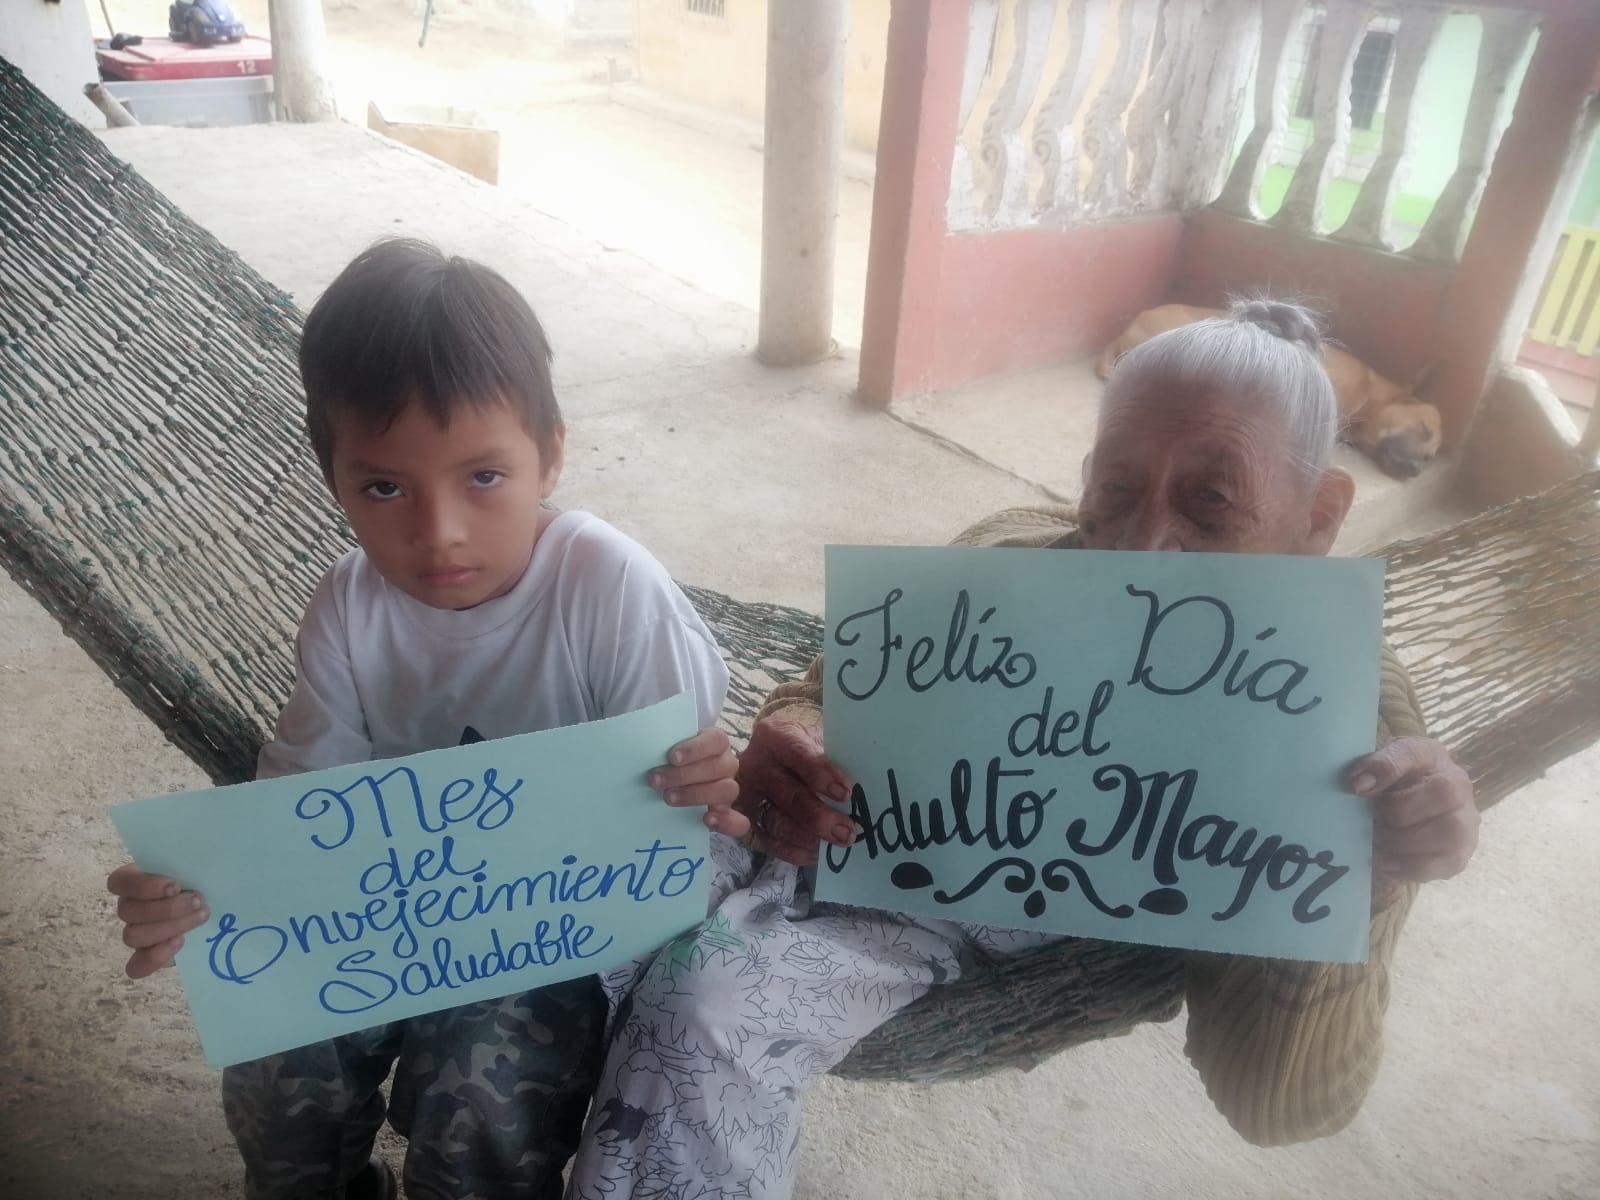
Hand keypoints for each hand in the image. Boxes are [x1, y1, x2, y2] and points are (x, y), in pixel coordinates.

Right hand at [106, 864, 208, 978]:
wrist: (212, 907)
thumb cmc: (203, 880)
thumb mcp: (198, 866)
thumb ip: (191, 861)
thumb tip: (204, 858)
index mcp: (135, 880)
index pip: (120, 882)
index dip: (144, 886)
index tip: (175, 886)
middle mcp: (130, 906)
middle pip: (128, 911)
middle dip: (167, 908)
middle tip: (197, 901)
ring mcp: (135, 932)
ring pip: (133, 936)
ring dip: (168, 928)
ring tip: (199, 918)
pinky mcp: (146, 956)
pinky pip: (136, 966)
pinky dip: (154, 958)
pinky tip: (179, 944)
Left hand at [649, 727, 746, 838]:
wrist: (674, 781)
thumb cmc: (669, 761)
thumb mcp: (666, 750)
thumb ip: (659, 748)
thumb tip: (640, 749)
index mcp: (716, 742)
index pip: (715, 740)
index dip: (695, 749)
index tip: (671, 757)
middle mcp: (727, 764)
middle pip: (717, 767)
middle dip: (684, 775)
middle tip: (657, 780)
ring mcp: (729, 788)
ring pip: (727, 790)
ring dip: (696, 795)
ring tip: (668, 798)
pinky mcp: (729, 813)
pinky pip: (740, 821)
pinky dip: (727, 822)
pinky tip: (707, 820)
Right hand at [734, 716, 854, 864]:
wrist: (775, 754)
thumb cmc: (804, 745)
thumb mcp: (817, 738)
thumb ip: (834, 759)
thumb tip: (861, 791)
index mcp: (774, 736)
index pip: (798, 754)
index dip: (821, 774)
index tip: (845, 793)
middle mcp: (756, 765)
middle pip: (788, 794)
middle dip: (819, 817)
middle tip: (847, 831)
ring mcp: (748, 795)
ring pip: (777, 822)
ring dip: (809, 838)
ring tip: (836, 844)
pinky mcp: (748, 819)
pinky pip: (769, 841)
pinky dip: (794, 851)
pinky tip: (817, 853)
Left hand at [1347, 737, 1477, 909]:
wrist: (1408, 809)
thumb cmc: (1387, 786)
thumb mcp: (1374, 767)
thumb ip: (1368, 769)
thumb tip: (1359, 784)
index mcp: (1429, 755)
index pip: (1413, 753)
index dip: (1385, 768)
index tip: (1355, 786)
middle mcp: (1458, 785)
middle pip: (1442, 794)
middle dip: (1398, 813)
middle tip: (1372, 823)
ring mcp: (1465, 821)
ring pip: (1449, 832)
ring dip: (1404, 843)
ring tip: (1378, 844)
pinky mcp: (1459, 854)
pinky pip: (1443, 864)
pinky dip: (1409, 867)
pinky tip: (1387, 863)